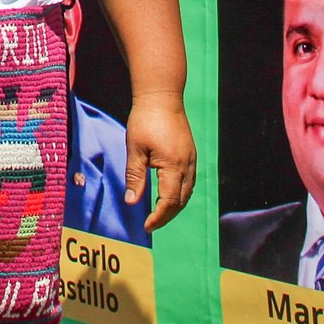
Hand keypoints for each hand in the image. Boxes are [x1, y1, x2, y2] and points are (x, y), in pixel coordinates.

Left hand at [124, 92, 196, 231]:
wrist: (162, 96)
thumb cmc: (144, 120)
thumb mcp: (135, 149)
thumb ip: (135, 177)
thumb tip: (131, 202)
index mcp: (174, 165)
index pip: (169, 201)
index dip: (158, 217)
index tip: (146, 227)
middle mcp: (187, 165)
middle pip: (181, 201)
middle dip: (167, 216)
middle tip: (151, 226)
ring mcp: (192, 159)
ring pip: (188, 193)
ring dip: (174, 207)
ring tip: (159, 216)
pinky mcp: (191, 154)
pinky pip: (189, 182)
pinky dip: (179, 194)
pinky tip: (168, 196)